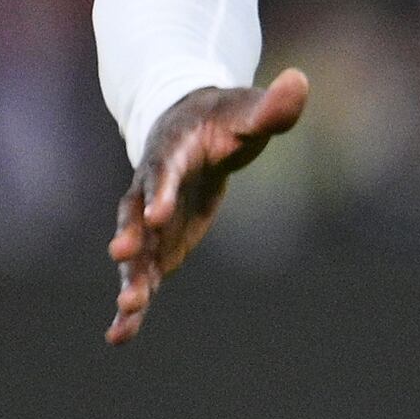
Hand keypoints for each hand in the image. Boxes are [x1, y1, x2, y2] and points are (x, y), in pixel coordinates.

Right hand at [104, 68, 306, 344]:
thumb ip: (271, 105)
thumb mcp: (248, 109)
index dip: (160, 191)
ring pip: (135, 253)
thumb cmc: (224, 117)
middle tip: (122, 256)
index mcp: (171, 150)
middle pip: (133, 213)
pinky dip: (130, 305)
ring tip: (127, 312)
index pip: (163, 170)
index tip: (155, 215)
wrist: (194, 129)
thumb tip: (300, 82)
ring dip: (130, 279)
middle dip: (130, 235)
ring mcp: (150, 221)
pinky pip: (142, 276)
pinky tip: (119, 336)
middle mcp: (150, 188)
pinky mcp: (158, 246)